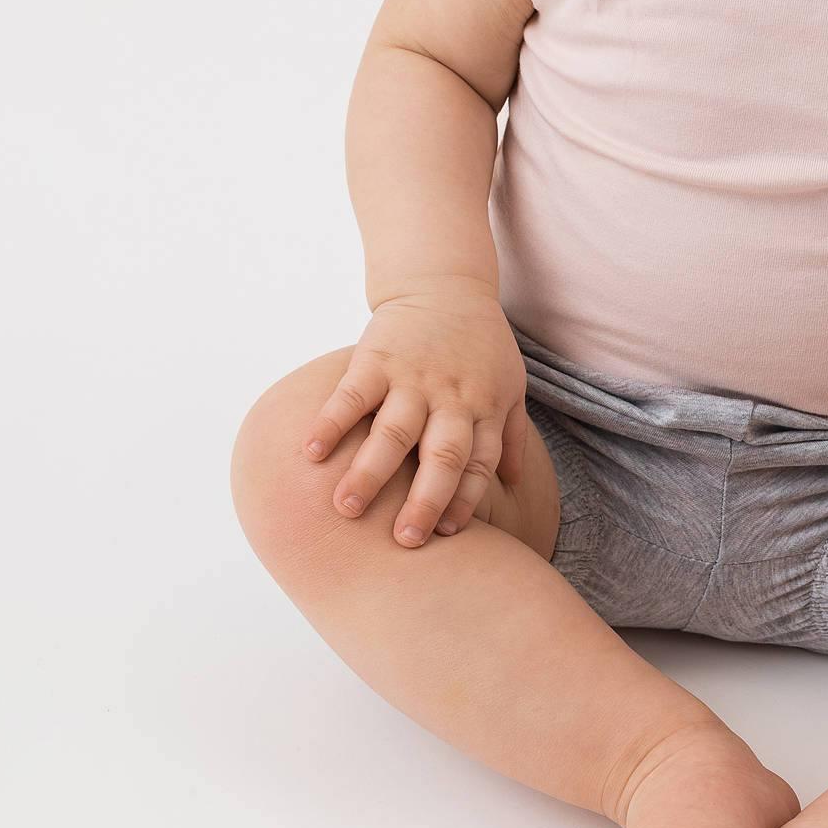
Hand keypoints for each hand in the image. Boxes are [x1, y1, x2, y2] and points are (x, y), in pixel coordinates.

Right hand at [297, 276, 529, 547]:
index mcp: (484, 409)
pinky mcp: (376, 358)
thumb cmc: (480, 345)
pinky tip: (311, 453)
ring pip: (394, 429)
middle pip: (443, 454)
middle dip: (425, 499)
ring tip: (345, 507)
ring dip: (370, 470)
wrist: (444, 285)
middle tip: (404, 541)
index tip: (447, 536)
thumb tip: (517, 485)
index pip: (478, 464)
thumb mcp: (510, 386)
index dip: (465, 500)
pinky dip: (331, 422)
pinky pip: (352, 394)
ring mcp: (413, 378)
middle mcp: (452, 397)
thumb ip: (513, 436)